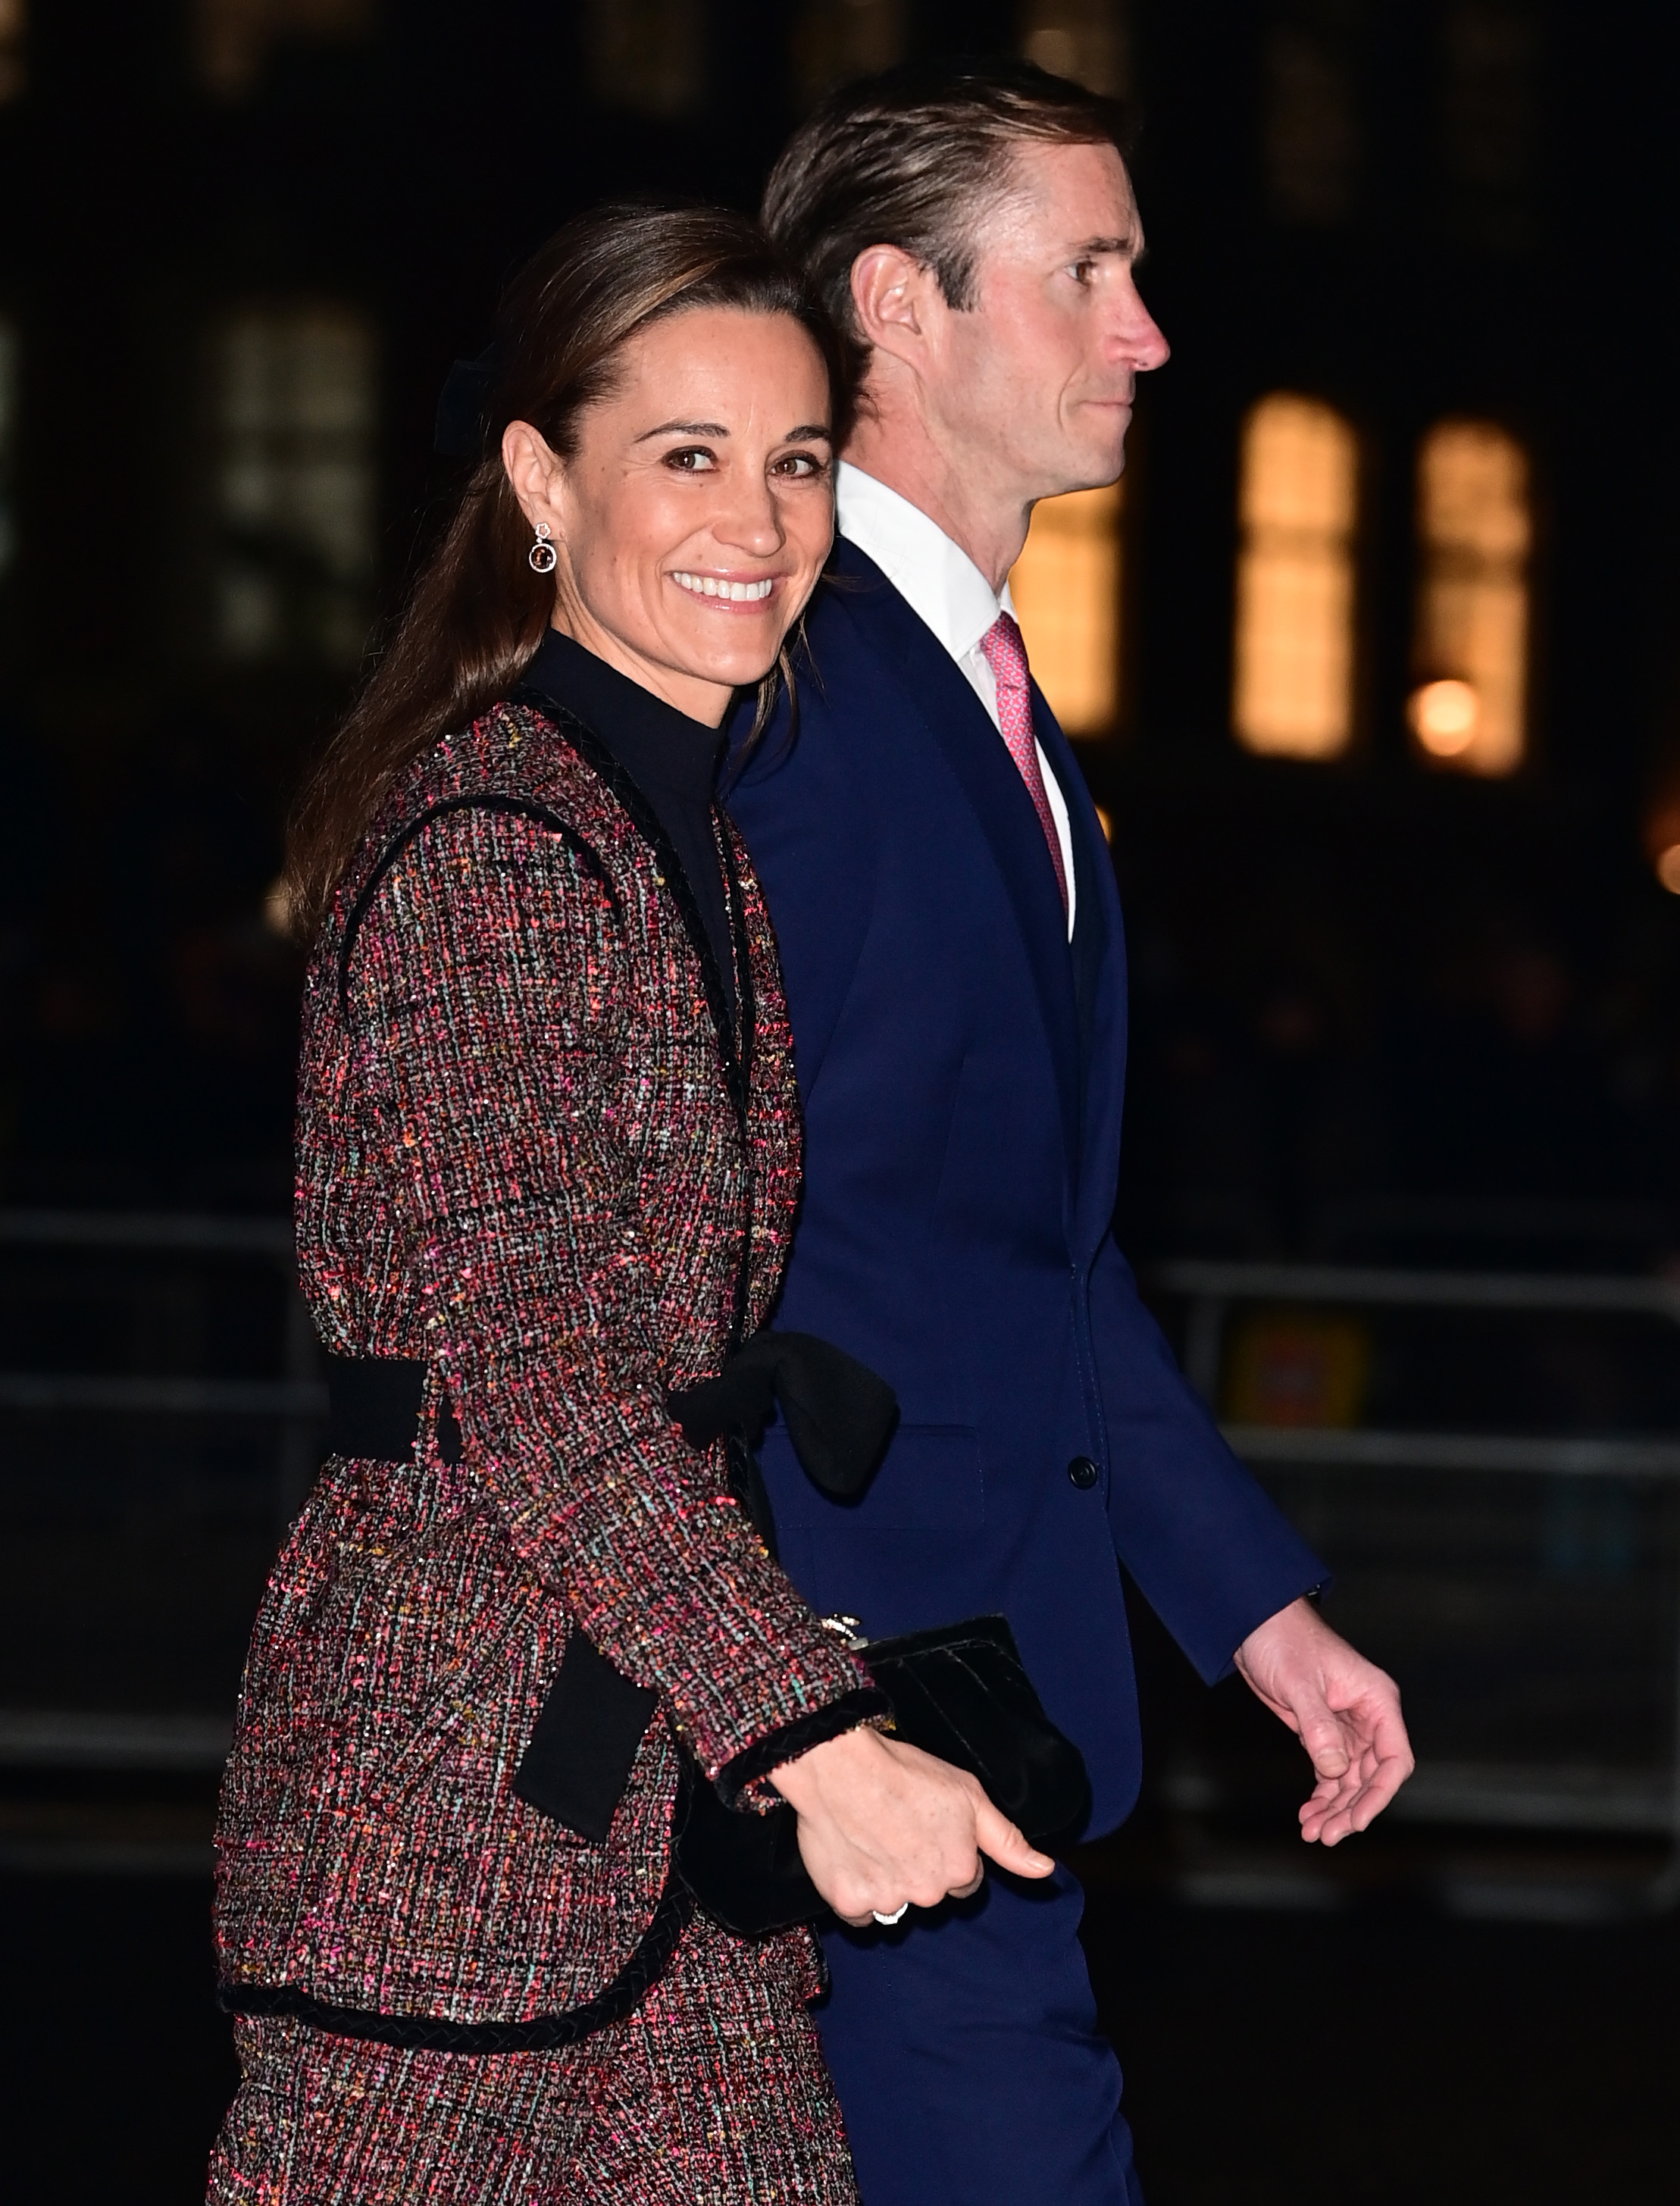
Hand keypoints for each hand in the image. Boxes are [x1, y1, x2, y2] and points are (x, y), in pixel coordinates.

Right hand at [770, 1725, 1053, 1925]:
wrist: (839, 1766)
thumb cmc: (904, 1772)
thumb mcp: (968, 1794)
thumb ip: (1007, 1840)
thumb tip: (1044, 1870)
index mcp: (960, 1869)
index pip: (964, 1878)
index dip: (948, 1850)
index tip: (928, 1826)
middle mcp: (928, 1894)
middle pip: (929, 1891)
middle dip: (918, 1866)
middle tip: (898, 1826)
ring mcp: (887, 1901)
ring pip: (893, 1901)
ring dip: (886, 1878)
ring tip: (871, 1834)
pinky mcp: (848, 1903)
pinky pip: (858, 1909)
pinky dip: (854, 1889)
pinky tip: (851, 1854)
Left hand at [1234, 1597, 1413, 1844]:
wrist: (1253, 1625)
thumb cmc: (1283, 1641)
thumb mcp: (1300, 1684)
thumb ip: (1320, 1727)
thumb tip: (1336, 1770)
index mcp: (1377, 1700)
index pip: (1394, 1758)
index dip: (1379, 1794)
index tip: (1356, 1819)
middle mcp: (1368, 1717)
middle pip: (1372, 1777)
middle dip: (1351, 1808)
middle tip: (1328, 1834)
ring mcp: (1346, 1727)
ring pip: (1350, 1780)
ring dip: (1334, 1808)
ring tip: (1314, 1832)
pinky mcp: (1322, 1732)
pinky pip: (1330, 1772)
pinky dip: (1321, 1795)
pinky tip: (1308, 1814)